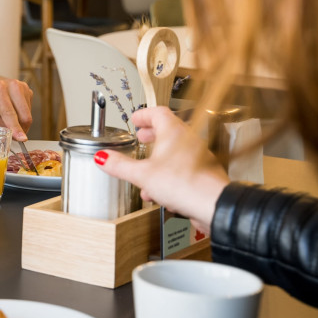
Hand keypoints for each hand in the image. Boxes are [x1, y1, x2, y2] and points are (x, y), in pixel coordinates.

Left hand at [0, 73, 32, 140]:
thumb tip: (13, 135)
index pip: (10, 113)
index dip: (16, 128)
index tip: (22, 139)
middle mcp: (13, 85)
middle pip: (24, 116)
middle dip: (19, 129)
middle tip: (9, 135)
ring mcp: (22, 87)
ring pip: (28, 115)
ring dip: (19, 123)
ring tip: (4, 119)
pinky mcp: (27, 91)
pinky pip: (28, 111)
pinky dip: (21, 116)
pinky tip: (10, 113)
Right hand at [96, 106, 228, 229]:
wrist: (213, 205)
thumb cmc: (184, 184)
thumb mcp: (142, 175)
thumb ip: (120, 165)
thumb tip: (103, 156)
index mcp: (174, 132)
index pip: (158, 112)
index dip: (144, 114)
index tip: (135, 119)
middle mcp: (190, 140)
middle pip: (168, 130)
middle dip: (151, 135)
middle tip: (141, 137)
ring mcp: (199, 157)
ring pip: (176, 151)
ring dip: (159, 158)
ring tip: (146, 169)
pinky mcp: (204, 174)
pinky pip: (183, 168)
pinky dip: (169, 173)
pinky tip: (159, 190)